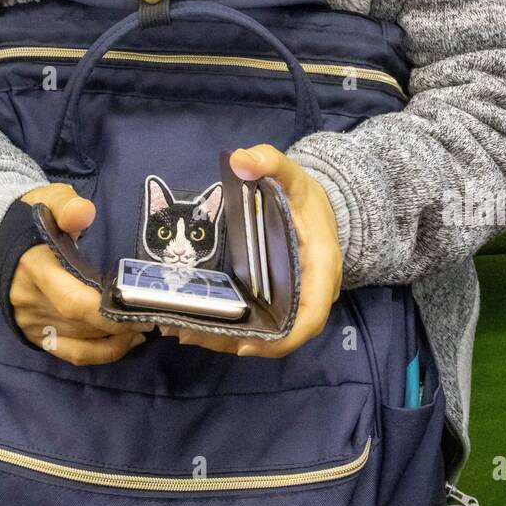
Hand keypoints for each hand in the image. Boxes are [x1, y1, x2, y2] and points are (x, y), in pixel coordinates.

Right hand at [10, 183, 150, 363]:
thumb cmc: (33, 218)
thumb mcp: (49, 200)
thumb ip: (68, 205)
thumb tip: (84, 212)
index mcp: (36, 268)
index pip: (73, 302)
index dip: (108, 312)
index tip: (140, 307)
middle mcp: (31, 301)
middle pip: (83, 326)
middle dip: (121, 325)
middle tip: (154, 315)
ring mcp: (31, 322)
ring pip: (81, 342)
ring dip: (116, 338)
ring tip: (144, 325)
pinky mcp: (34, 334)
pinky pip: (71, 353)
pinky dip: (100, 352)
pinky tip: (124, 340)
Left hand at [159, 145, 341, 357]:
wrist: (322, 201)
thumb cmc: (305, 192)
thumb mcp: (290, 171)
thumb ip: (268, 161)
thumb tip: (241, 160)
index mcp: (321, 267)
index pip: (311, 316)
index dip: (283, 339)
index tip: (247, 346)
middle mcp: (312, 292)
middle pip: (282, 334)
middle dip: (239, 341)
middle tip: (191, 336)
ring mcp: (296, 299)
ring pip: (267, 333)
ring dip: (228, 338)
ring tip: (183, 333)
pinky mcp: (280, 299)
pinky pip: (261, 321)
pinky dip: (232, 326)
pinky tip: (197, 323)